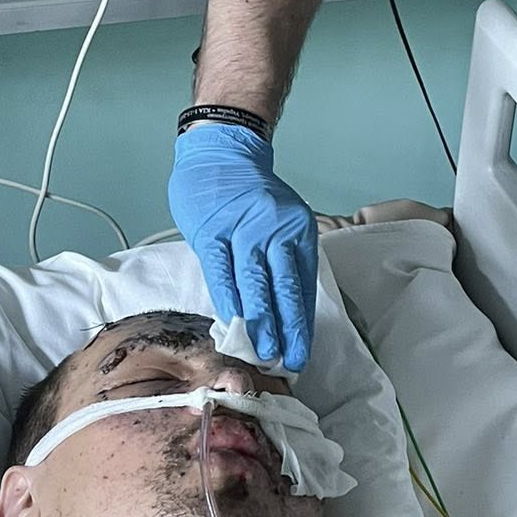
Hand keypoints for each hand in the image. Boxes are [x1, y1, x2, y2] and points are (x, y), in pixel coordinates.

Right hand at [168, 125, 317, 370]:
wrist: (220, 154)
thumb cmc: (250, 196)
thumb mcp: (279, 222)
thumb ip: (282, 261)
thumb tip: (279, 312)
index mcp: (298, 231)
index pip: (303, 286)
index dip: (301, 323)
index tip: (301, 351)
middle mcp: (276, 230)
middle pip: (284, 288)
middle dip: (288, 330)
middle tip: (290, 362)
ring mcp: (244, 230)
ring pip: (256, 285)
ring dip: (261, 323)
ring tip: (265, 353)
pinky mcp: (214, 232)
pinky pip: (223, 273)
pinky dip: (230, 300)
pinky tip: (234, 323)